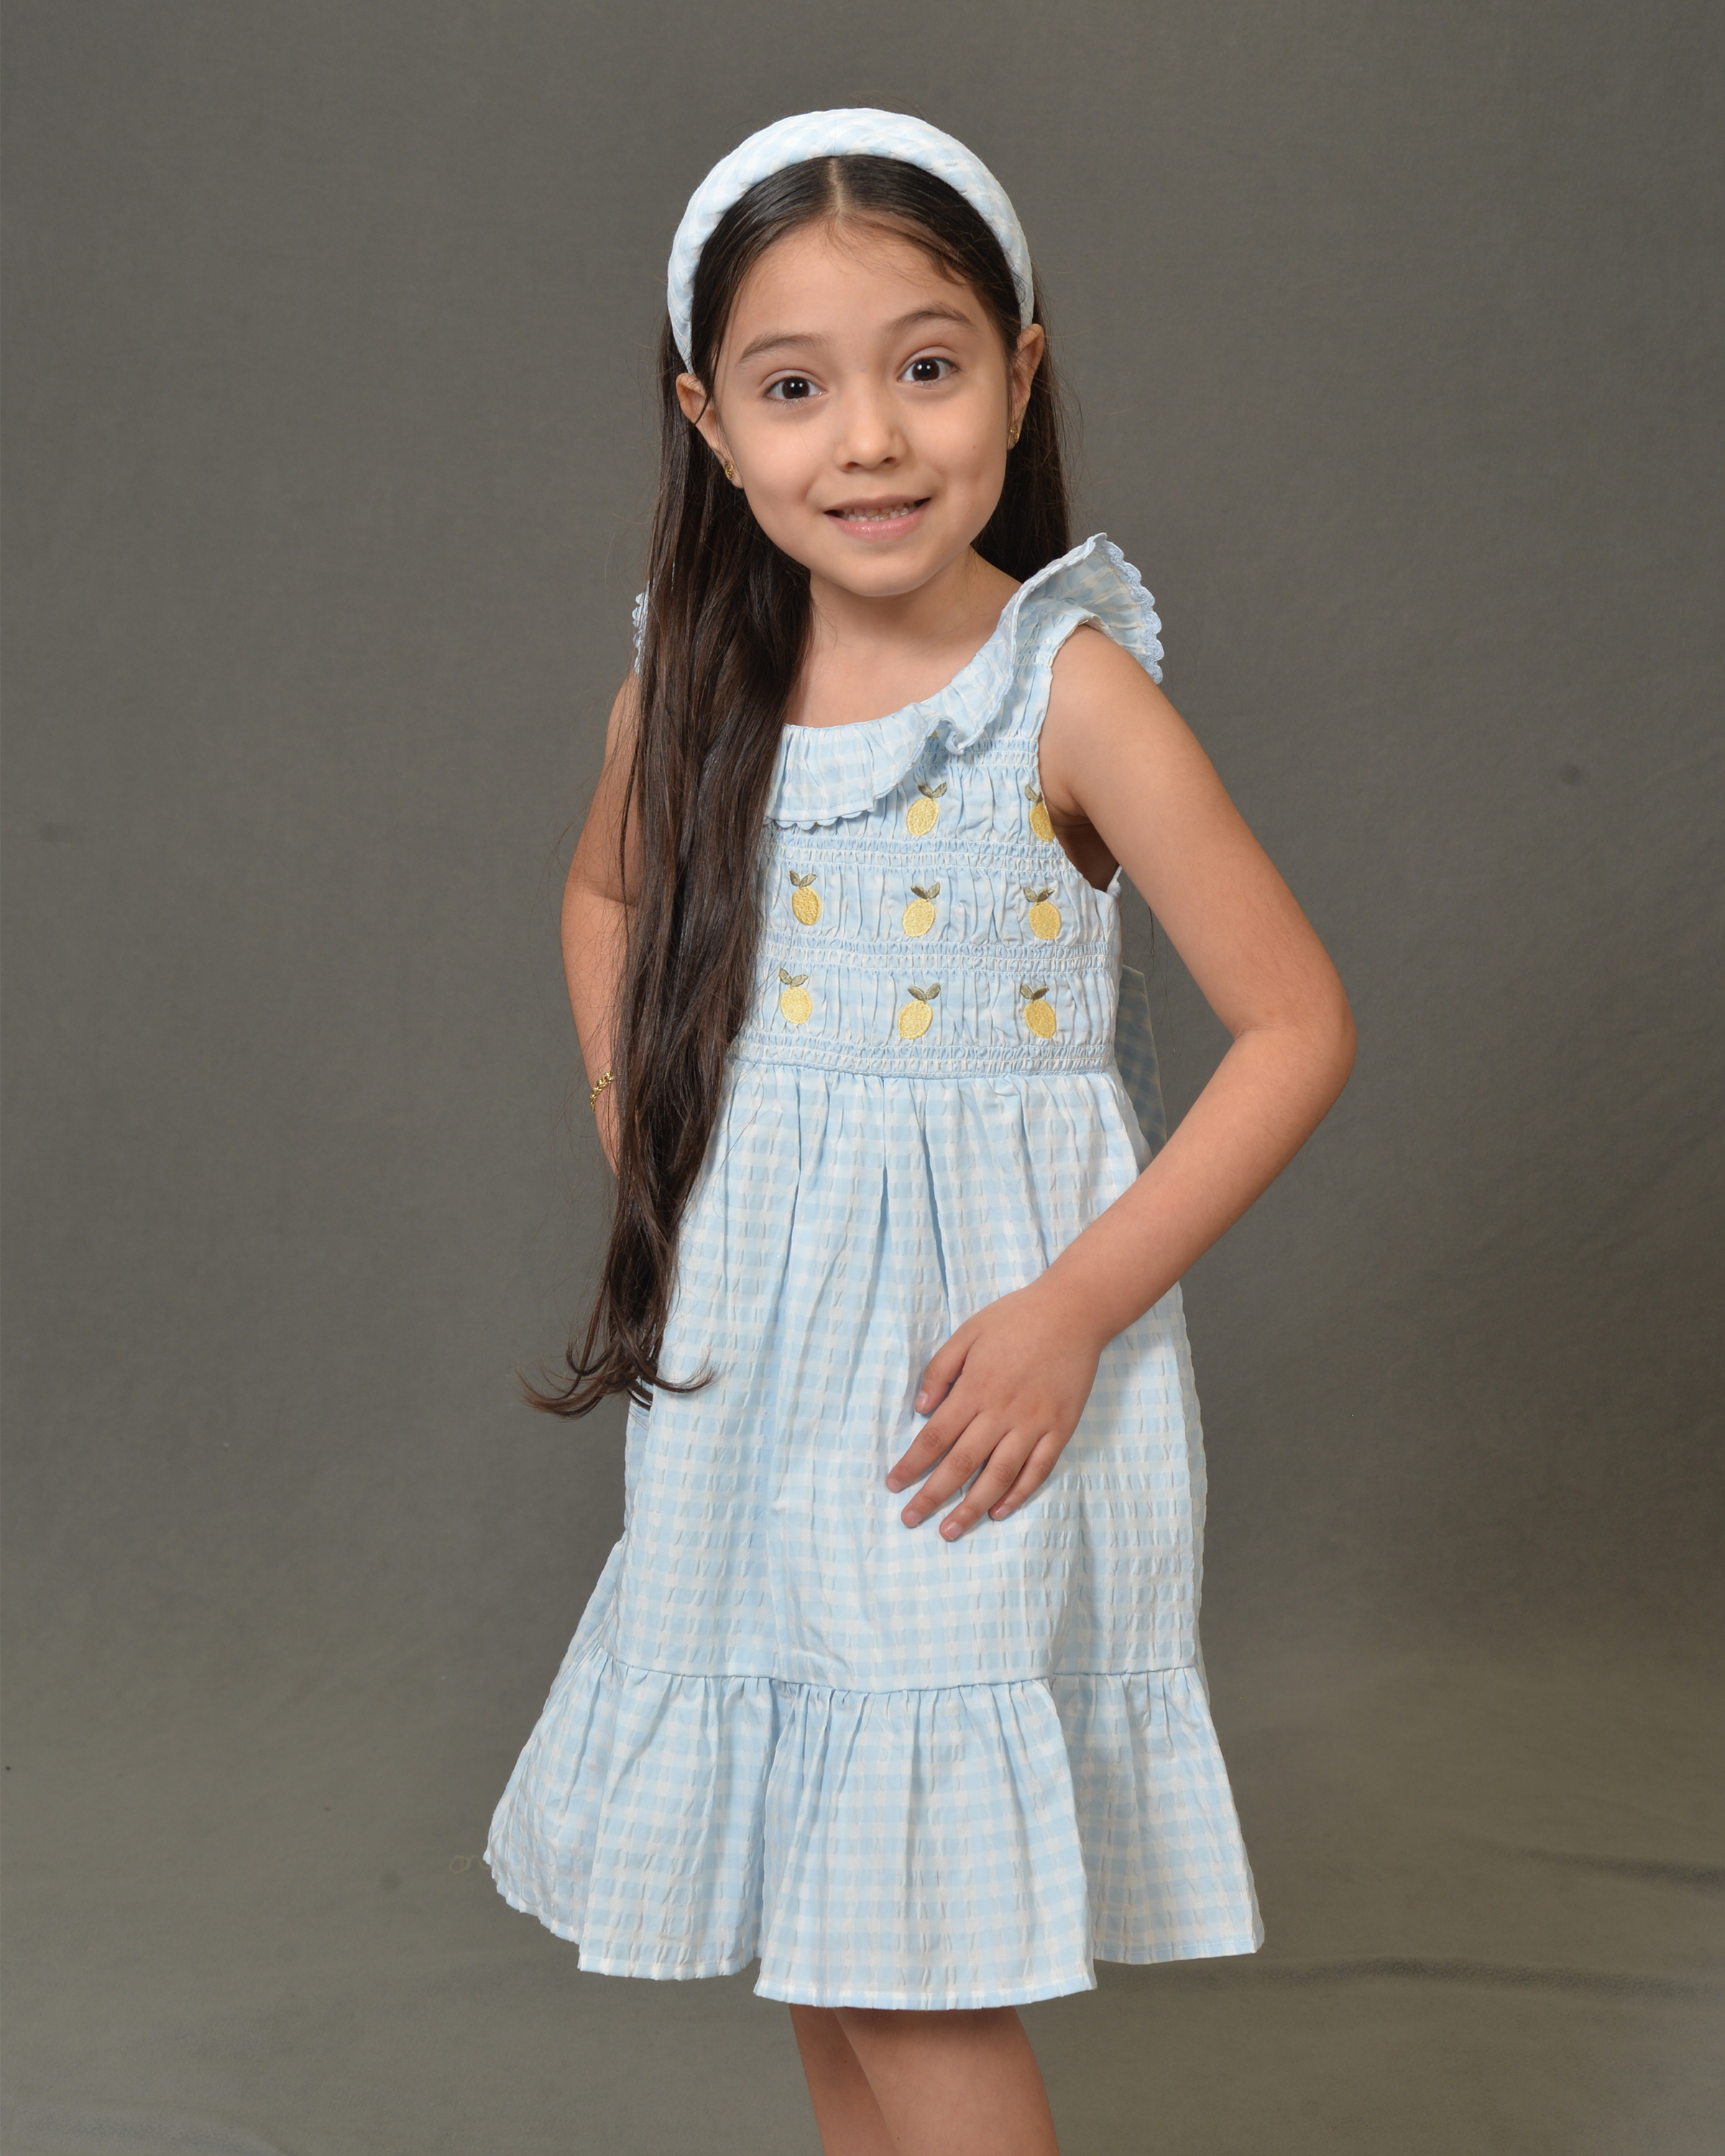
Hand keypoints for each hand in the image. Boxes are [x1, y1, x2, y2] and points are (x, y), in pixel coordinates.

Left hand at [885, 1279, 1106, 1538]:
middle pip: (961, 1464)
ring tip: (949, 1530)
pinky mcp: (1060, 1429)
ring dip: (971, 1507)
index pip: (935, 1437)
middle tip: (910, 1520)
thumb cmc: (1016, 1318)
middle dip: (932, 1496)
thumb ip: (940, 1370)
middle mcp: (1002, 1412)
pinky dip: (1017, 1495)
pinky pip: (1037, 1470)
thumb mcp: (968, 1332)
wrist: (1074, 1311)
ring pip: (998, 1476)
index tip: (894, 1486)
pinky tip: (998, 1511)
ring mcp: (1034, 1424)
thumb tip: (919, 1409)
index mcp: (975, 1388)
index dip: (912, 1465)